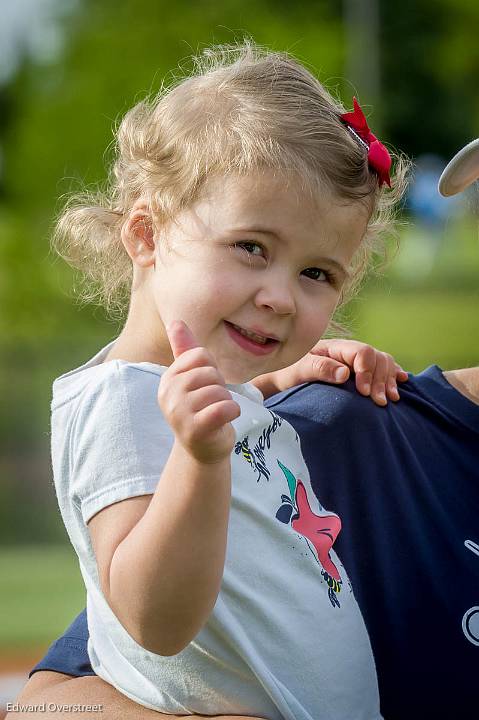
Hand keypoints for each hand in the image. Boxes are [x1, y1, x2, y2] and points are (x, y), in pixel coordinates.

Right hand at [158, 321, 240, 463]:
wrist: (203, 450)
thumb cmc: (200, 409)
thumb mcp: (192, 379)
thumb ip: (185, 350)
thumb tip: (175, 321)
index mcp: (167, 379)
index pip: (200, 355)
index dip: (212, 368)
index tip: (206, 386)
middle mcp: (168, 395)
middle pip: (210, 372)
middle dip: (220, 386)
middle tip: (213, 403)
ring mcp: (178, 413)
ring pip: (219, 391)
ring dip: (226, 401)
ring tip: (217, 413)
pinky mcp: (194, 429)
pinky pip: (224, 408)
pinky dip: (233, 411)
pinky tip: (226, 418)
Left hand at [257, 339, 407, 405]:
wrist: (282, 381)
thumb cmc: (288, 374)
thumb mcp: (299, 371)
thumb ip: (320, 369)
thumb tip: (346, 373)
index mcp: (335, 347)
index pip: (362, 352)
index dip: (367, 372)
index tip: (364, 393)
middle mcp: (348, 351)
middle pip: (377, 357)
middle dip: (381, 379)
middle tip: (379, 402)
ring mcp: (355, 361)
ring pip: (384, 362)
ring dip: (390, 379)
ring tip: (391, 398)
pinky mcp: (360, 372)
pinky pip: (383, 368)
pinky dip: (394, 375)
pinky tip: (402, 381)